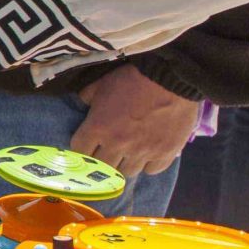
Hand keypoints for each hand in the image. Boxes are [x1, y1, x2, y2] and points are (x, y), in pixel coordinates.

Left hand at [67, 64, 198, 178]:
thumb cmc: (132, 78)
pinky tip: (149, 152)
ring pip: (127, 172)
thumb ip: (87, 97)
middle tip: (108, 149)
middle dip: (103, 159)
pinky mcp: (165, 153)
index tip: (88, 143)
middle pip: (103, 167)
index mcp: (98, 127)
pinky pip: (152, 170)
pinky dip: (149, 163)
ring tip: (129, 152)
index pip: (80, 150)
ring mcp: (143, 152)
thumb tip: (84, 105)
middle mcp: (118, 144)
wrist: (169, 77)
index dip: (83, 146)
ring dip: (125, 163)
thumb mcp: (101, 83)